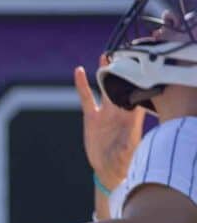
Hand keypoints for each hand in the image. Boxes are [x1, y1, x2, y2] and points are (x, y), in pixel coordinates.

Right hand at [76, 54, 146, 186]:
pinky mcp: (92, 117)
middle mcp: (120, 112)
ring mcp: (106, 113)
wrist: (110, 169)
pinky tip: (80, 71)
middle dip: (126, 70)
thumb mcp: (127, 155)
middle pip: (124, 86)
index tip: (143, 65)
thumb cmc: (124, 162)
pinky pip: (86, 98)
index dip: (142, 80)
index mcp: (133, 118)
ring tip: (107, 56)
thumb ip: (125, 148)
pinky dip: (82, 85)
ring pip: (106, 88)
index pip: (140, 94)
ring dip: (107, 72)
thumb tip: (125, 145)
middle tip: (126, 53)